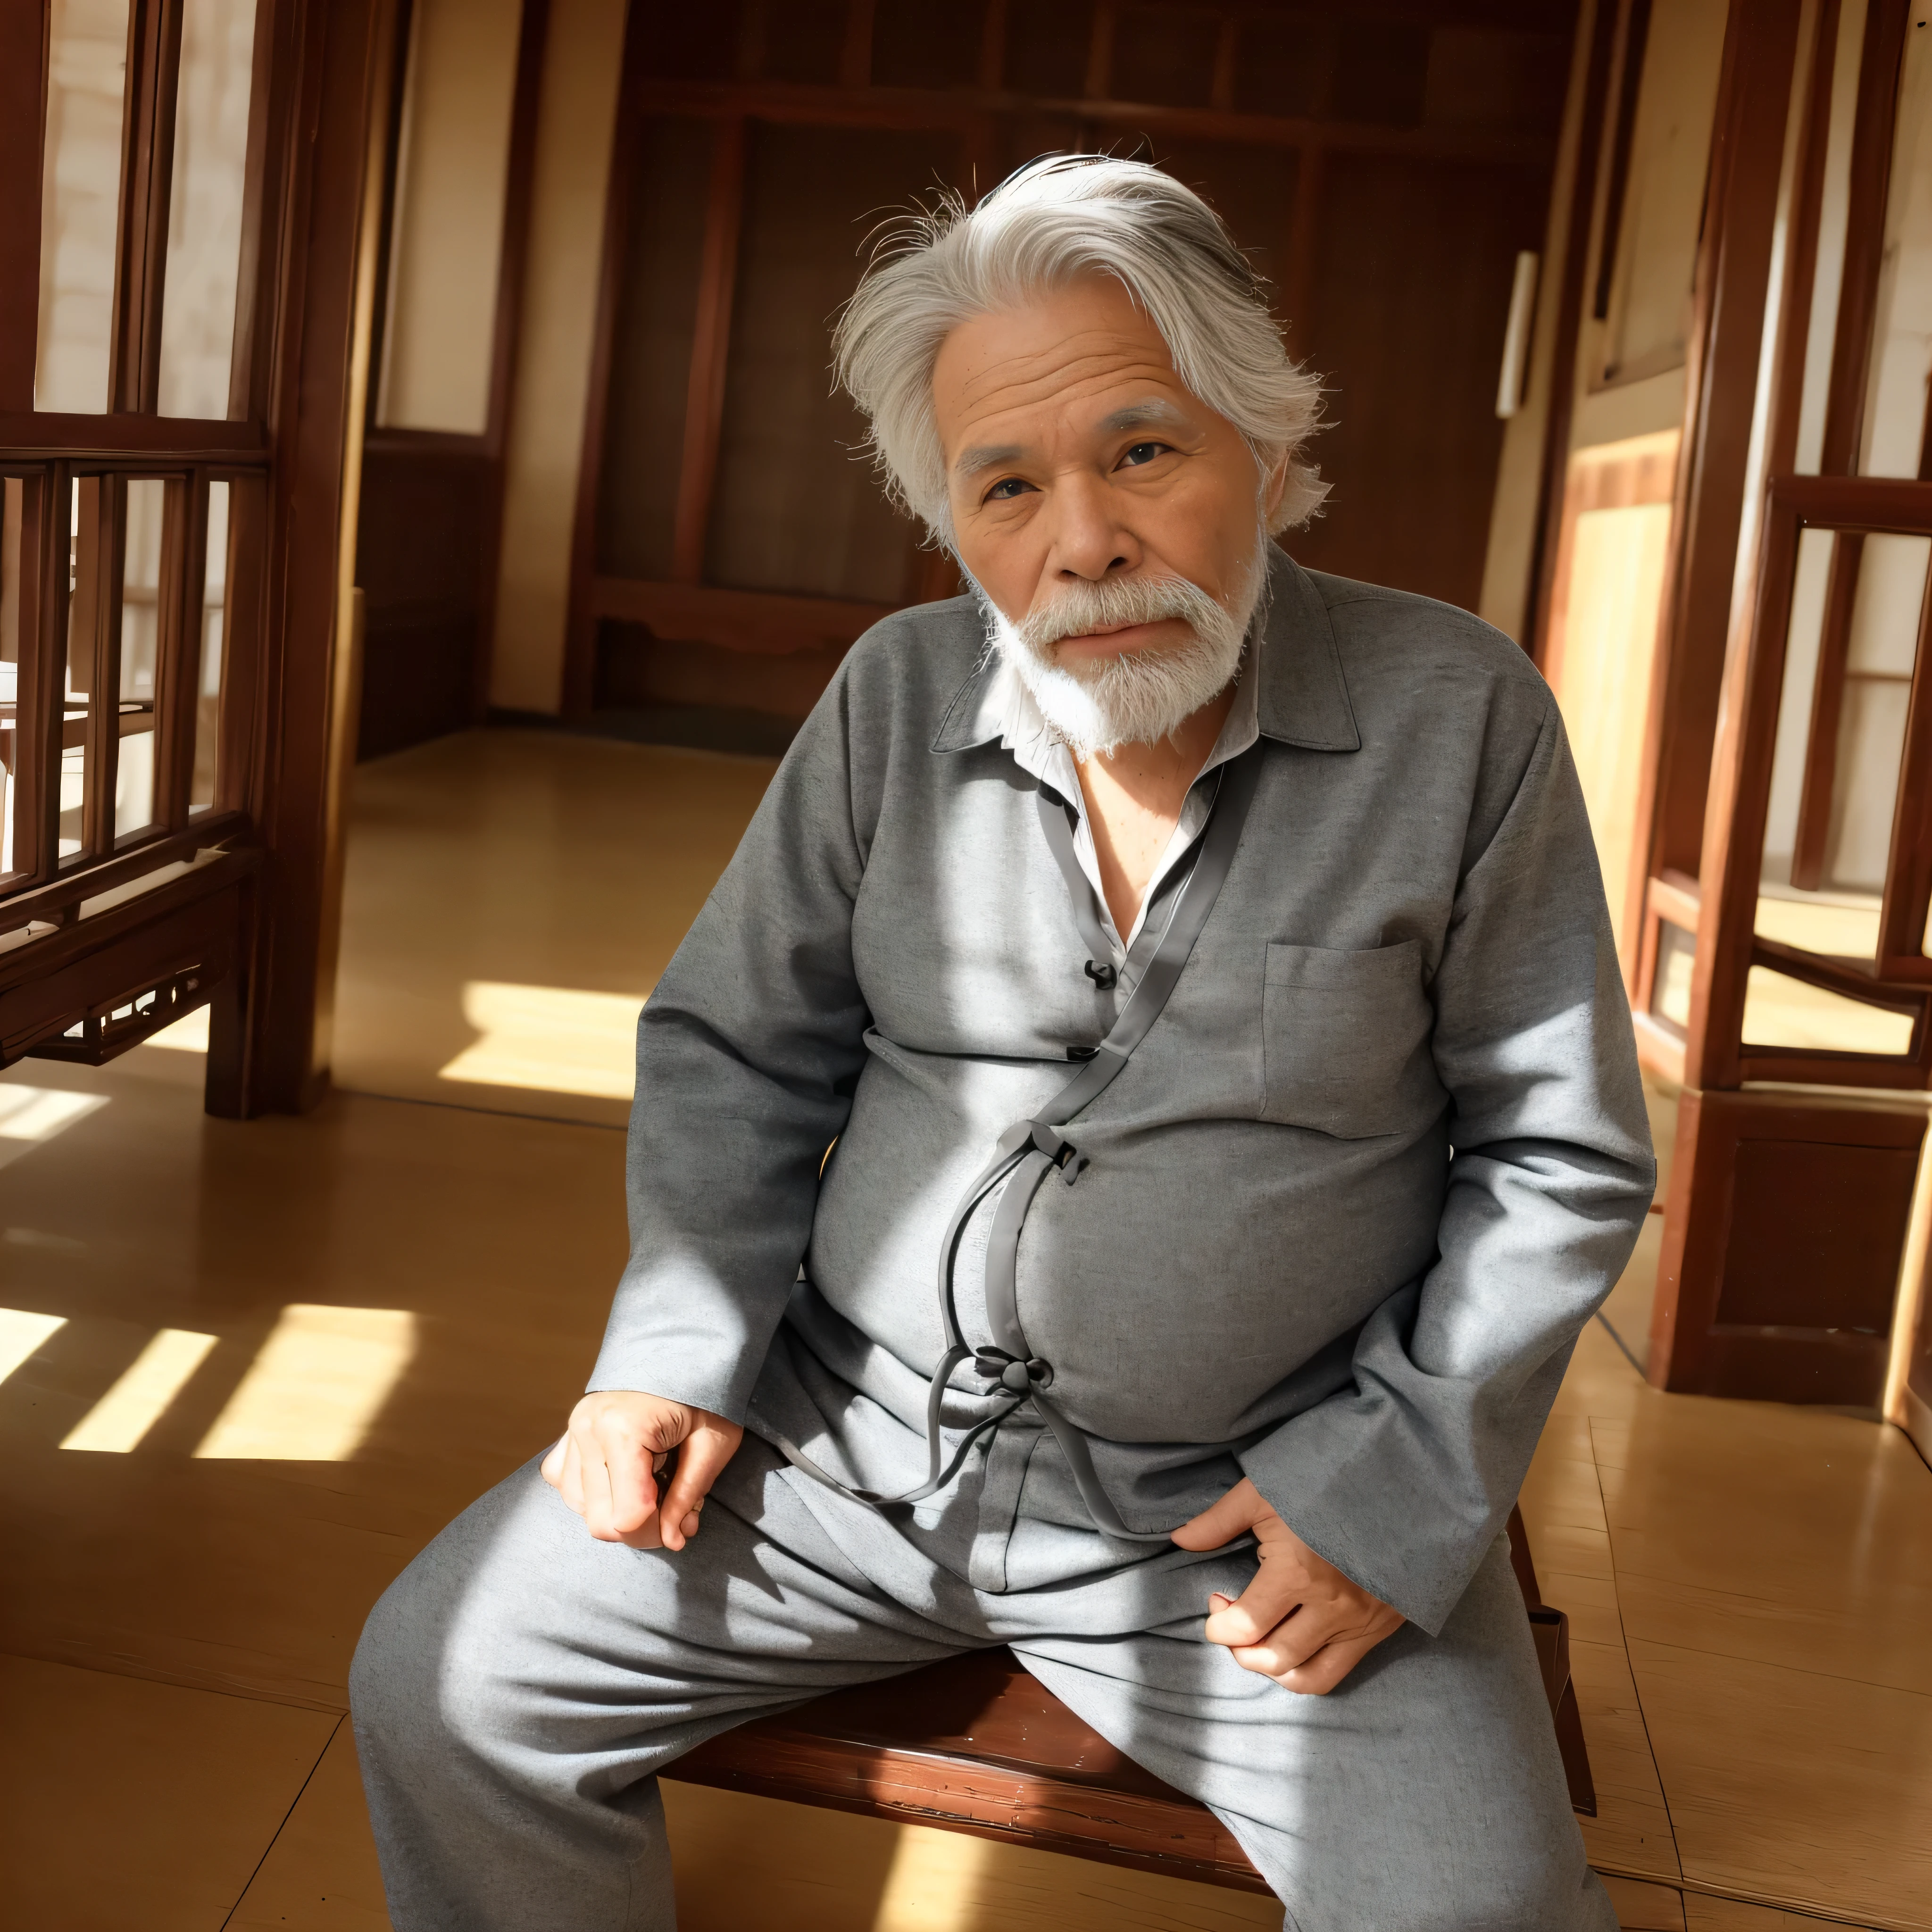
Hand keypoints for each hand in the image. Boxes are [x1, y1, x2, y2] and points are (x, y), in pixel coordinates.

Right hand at [540, 1391, 741, 1550]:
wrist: (684, 1353)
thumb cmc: (705, 1396)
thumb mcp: (713, 1444)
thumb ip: (688, 1495)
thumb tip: (671, 1540)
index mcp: (623, 1429)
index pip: (626, 1518)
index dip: (656, 1533)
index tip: (682, 1520)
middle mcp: (587, 1429)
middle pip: (600, 1521)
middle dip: (639, 1529)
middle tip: (671, 1509)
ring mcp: (571, 1431)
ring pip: (582, 1509)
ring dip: (618, 1510)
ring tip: (652, 1486)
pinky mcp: (566, 1436)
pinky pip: (566, 1486)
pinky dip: (594, 1494)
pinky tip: (623, 1479)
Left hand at [1171, 1477, 1403, 1694]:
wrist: (1397, 1483)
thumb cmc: (1323, 1482)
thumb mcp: (1263, 1492)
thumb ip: (1218, 1521)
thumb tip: (1179, 1539)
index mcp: (1298, 1572)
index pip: (1245, 1626)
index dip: (1218, 1623)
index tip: (1215, 1604)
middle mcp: (1331, 1607)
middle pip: (1272, 1658)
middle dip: (1239, 1649)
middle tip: (1231, 1622)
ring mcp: (1359, 1622)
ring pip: (1305, 1676)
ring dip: (1270, 1667)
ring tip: (1257, 1641)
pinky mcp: (1378, 1628)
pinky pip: (1337, 1673)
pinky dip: (1305, 1673)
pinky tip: (1290, 1649)